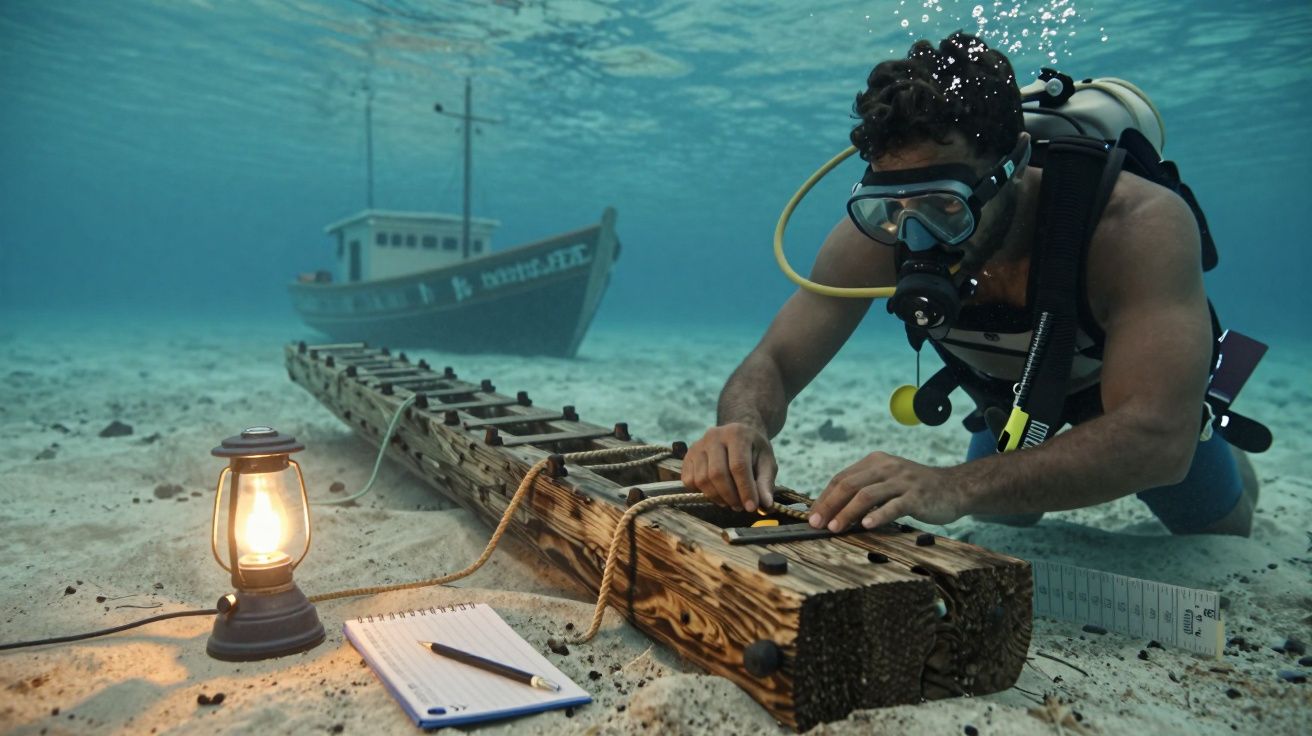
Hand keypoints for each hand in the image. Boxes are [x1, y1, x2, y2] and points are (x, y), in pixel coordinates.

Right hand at [681, 423, 776, 511]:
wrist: (737, 435)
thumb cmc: (754, 451)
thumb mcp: (766, 463)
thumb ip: (765, 483)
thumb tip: (765, 505)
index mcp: (737, 434)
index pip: (738, 466)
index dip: (745, 489)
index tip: (751, 507)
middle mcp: (714, 436)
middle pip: (717, 473)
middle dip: (730, 496)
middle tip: (740, 507)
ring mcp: (698, 446)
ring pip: (702, 479)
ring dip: (717, 497)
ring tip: (730, 501)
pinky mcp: (688, 456)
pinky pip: (689, 481)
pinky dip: (702, 492)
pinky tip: (716, 493)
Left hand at [808, 451, 964, 531]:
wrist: (954, 488)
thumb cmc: (915, 490)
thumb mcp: (888, 483)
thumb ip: (865, 491)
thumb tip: (834, 511)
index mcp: (875, 461)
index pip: (842, 478)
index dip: (824, 497)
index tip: (812, 516)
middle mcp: (887, 467)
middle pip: (849, 485)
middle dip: (830, 505)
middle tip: (817, 523)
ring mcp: (902, 481)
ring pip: (867, 495)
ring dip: (847, 512)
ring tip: (835, 528)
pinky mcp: (917, 496)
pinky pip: (893, 506)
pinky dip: (878, 516)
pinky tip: (866, 526)